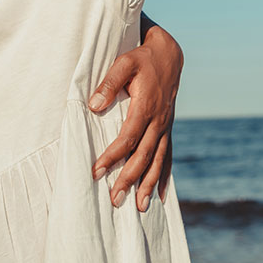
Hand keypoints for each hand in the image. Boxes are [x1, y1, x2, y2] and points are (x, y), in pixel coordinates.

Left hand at [88, 23, 182, 211]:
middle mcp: (159, 120)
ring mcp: (166, 126)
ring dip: (149, 185)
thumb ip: (109, 83)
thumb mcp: (124, 62)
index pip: (128, 137)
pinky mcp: (168, 129)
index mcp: (146, 105)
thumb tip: (94, 105)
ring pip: (158, 160)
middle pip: (143, 155)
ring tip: (139, 208)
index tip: (97, 171)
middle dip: (129, 179)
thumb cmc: (141, 58)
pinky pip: (168, 156)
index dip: (113, 155)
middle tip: (114, 200)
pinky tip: (160, 196)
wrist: (169, 55)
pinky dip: (164, 177)